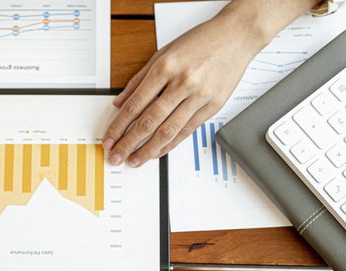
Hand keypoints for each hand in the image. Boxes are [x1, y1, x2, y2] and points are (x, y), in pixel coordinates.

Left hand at [102, 0, 303, 166]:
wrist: (236, 36)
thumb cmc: (200, 41)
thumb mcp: (163, 53)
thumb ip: (139, 80)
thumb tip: (119, 103)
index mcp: (165, 67)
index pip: (135, 105)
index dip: (119, 126)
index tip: (109, 139)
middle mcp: (181, 83)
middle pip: (148, 121)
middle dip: (129, 143)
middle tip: (117, 156)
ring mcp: (199, 96)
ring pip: (168, 130)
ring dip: (148, 149)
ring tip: (135, 160)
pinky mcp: (213, 106)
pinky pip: (187, 130)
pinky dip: (171, 143)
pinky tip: (158, 151)